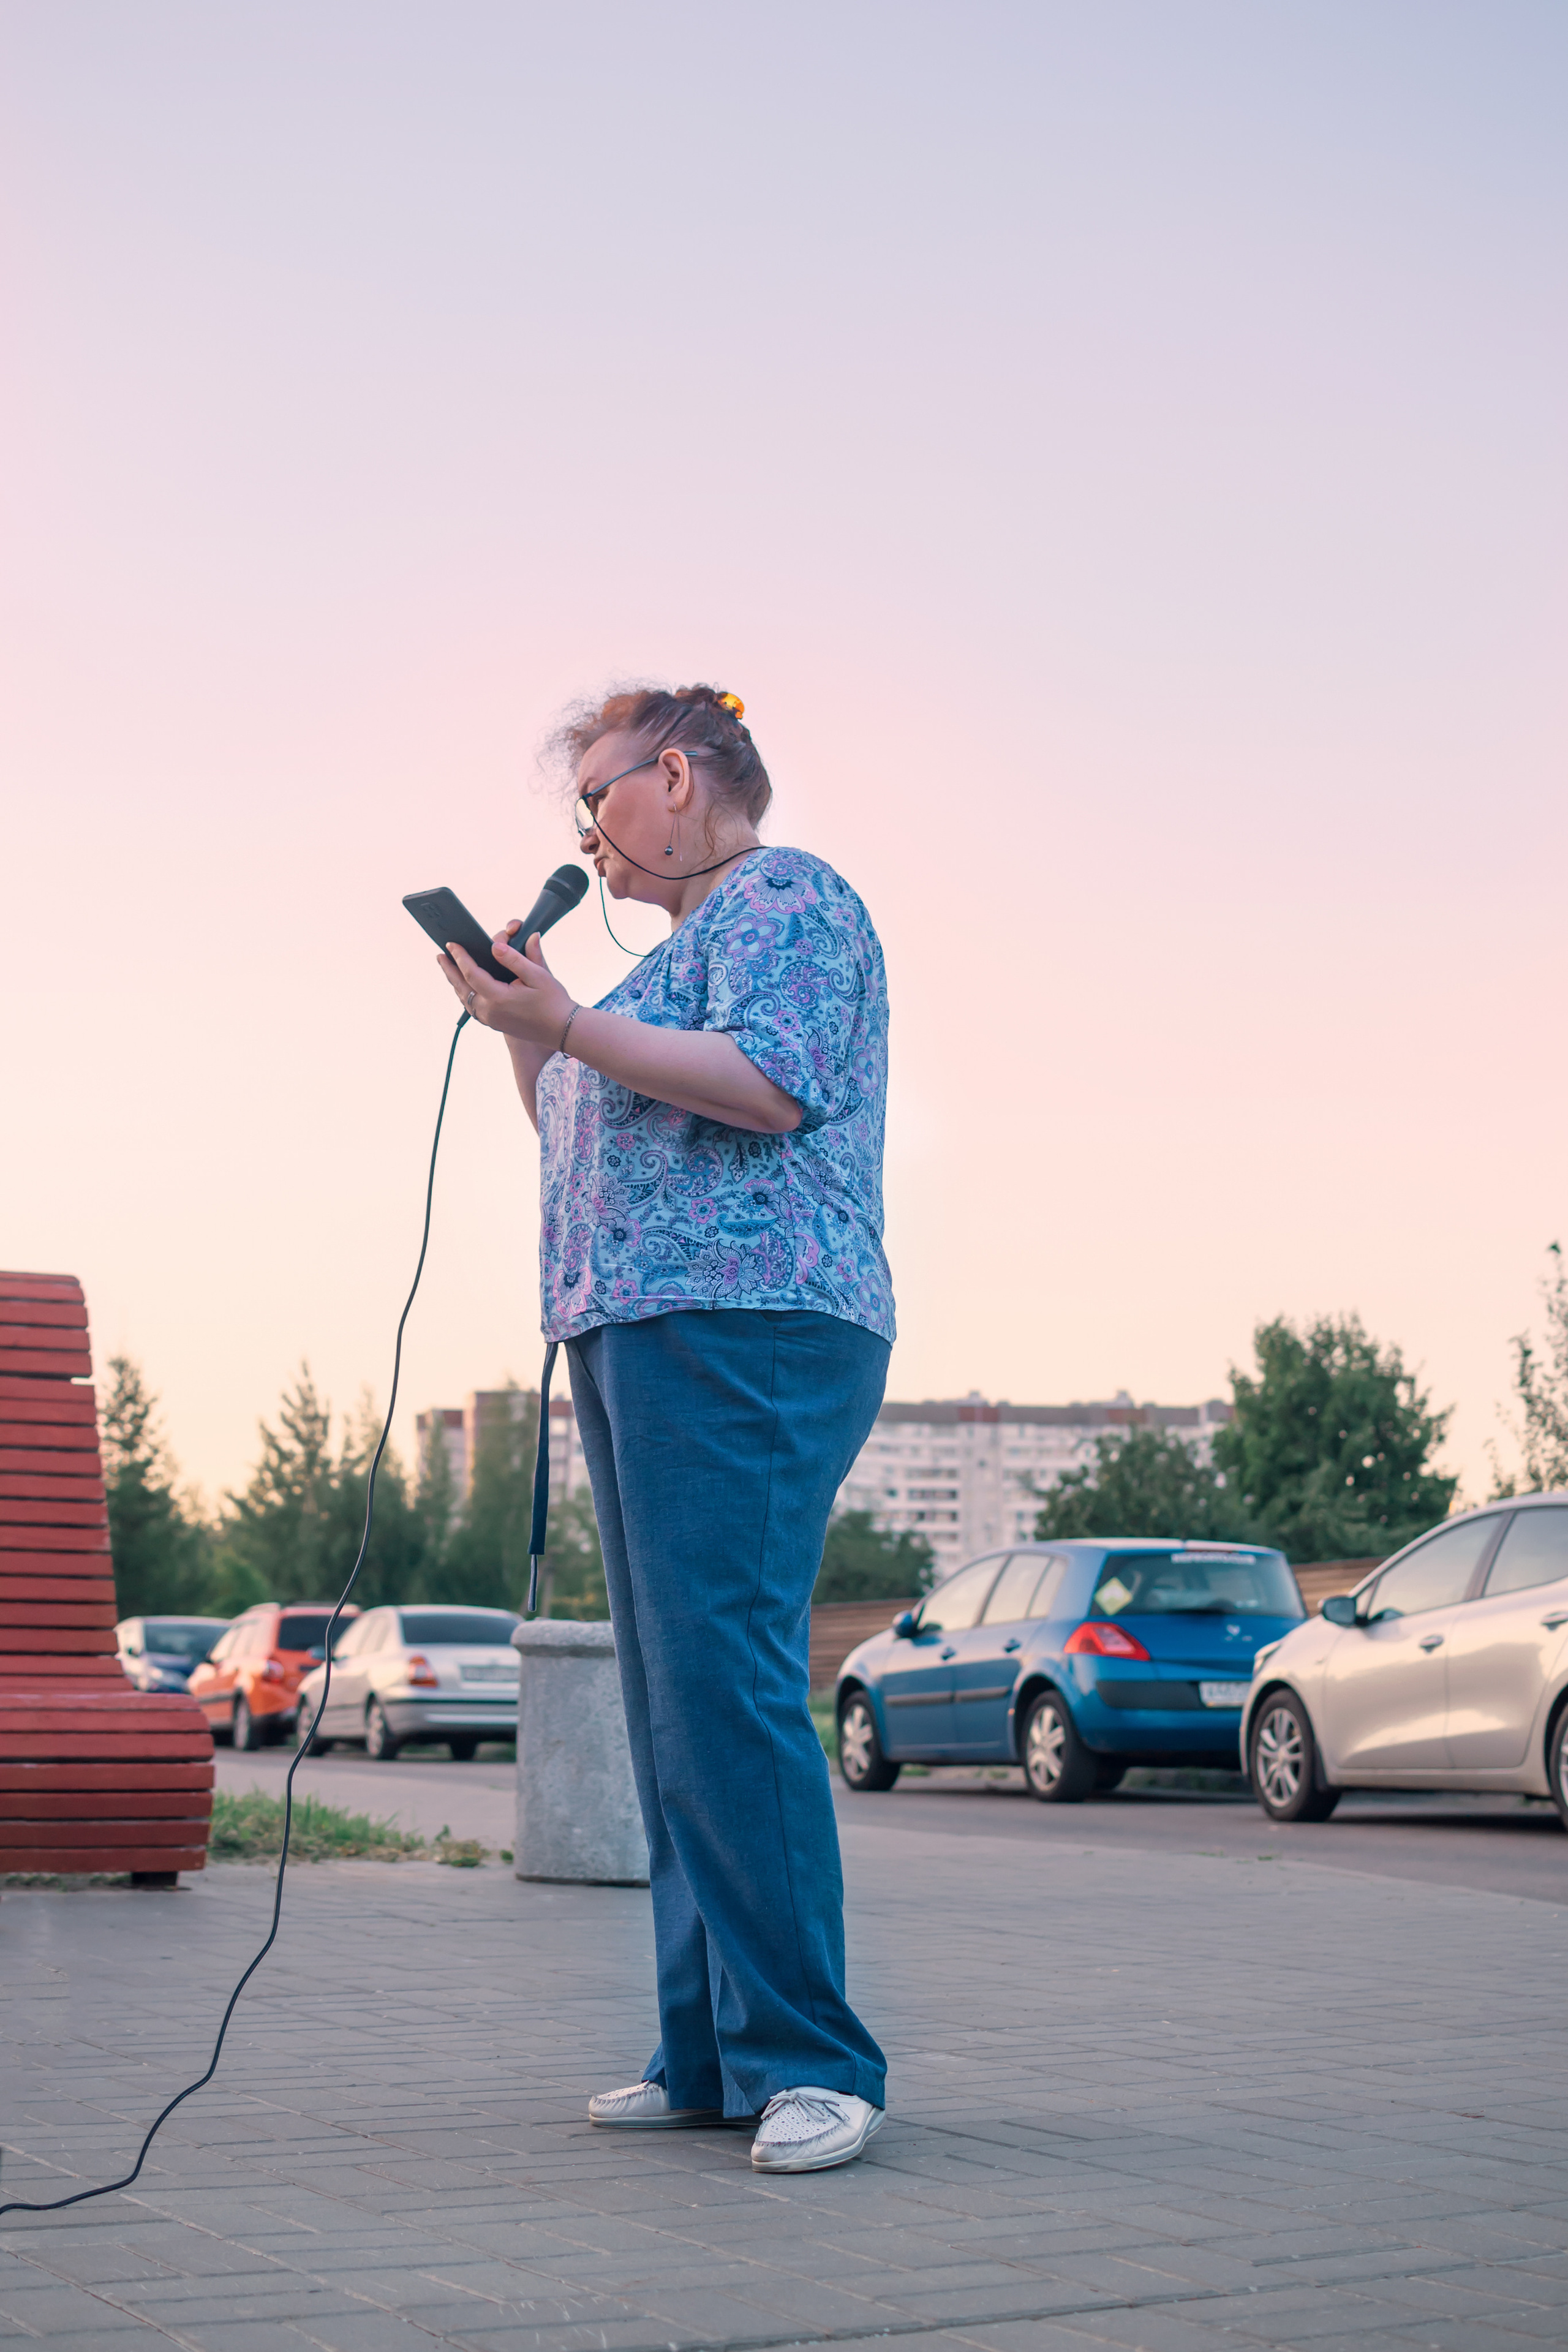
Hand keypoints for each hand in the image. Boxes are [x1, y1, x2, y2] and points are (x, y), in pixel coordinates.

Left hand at [438, 924, 573, 1046]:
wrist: (563, 1030)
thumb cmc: (554, 1002)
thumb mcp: (538, 975)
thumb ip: (514, 959)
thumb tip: (496, 945)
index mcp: (498, 998)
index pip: (471, 973)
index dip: (460, 957)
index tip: (452, 944)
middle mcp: (490, 1011)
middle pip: (461, 987)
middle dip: (449, 970)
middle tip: (440, 955)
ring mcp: (491, 1020)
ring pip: (465, 999)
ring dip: (456, 982)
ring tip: (450, 968)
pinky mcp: (495, 1024)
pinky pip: (473, 1007)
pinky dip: (466, 993)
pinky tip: (467, 986)